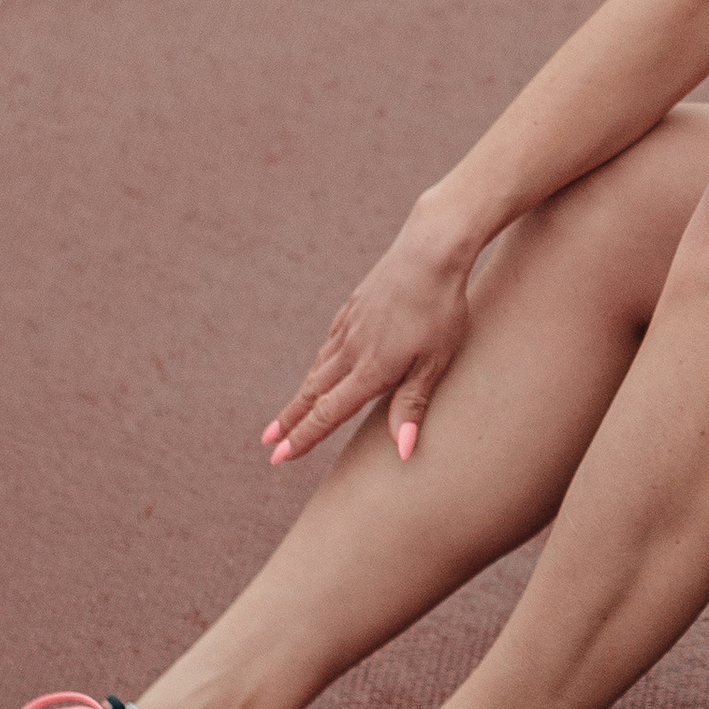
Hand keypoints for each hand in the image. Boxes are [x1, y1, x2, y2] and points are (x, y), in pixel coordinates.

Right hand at [262, 214, 473, 467]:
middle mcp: (352, 350)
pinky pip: (330, 343)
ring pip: (318, 368)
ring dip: (301, 394)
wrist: (430, 251)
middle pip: (313, 393)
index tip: (279, 457)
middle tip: (268, 443)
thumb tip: (401, 451)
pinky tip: (321, 365)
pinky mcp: (354, 307)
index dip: (303, 437)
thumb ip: (412, 405)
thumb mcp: (435, 362)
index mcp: (370, 369)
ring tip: (290, 412)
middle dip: (290, 421)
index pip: (328, 413)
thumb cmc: (441, 309)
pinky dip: (319, 363)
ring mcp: (350, 326)